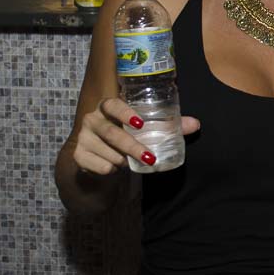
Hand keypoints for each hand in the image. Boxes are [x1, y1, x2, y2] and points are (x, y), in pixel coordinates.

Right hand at [72, 98, 199, 173]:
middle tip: (149, 158)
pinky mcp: (78, 155)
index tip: (140, 124)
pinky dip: (111, 169)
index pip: (112, 105)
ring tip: (130, 161)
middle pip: (112, 133)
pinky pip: (101, 166)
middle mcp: (92, 119)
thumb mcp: (143, 130)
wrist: (97, 157)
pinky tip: (114, 166)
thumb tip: (196, 124)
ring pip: (108, 152)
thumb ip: (168, 126)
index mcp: (107, 107)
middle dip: (132, 147)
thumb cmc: (125, 136)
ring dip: (123, 161)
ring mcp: (83, 137)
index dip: (125, 113)